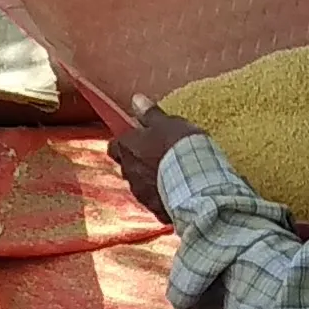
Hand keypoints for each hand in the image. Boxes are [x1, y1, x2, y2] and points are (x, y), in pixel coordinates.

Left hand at [109, 105, 204, 222]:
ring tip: (172, 174)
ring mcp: (140, 192)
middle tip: (158, 155)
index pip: (114, 145)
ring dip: (151, 179)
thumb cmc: (179, 148)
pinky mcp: (154, 208)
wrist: (194, 185)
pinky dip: (163, 195)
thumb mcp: (167, 123)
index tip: (139, 138)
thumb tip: (136, 100)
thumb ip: (150, 114)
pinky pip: (156, 200)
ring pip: (140, 184)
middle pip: (127, 165)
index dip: (125, 142)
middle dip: (138, 161)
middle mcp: (128, 171)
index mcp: (127, 148)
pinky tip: (178, 190)